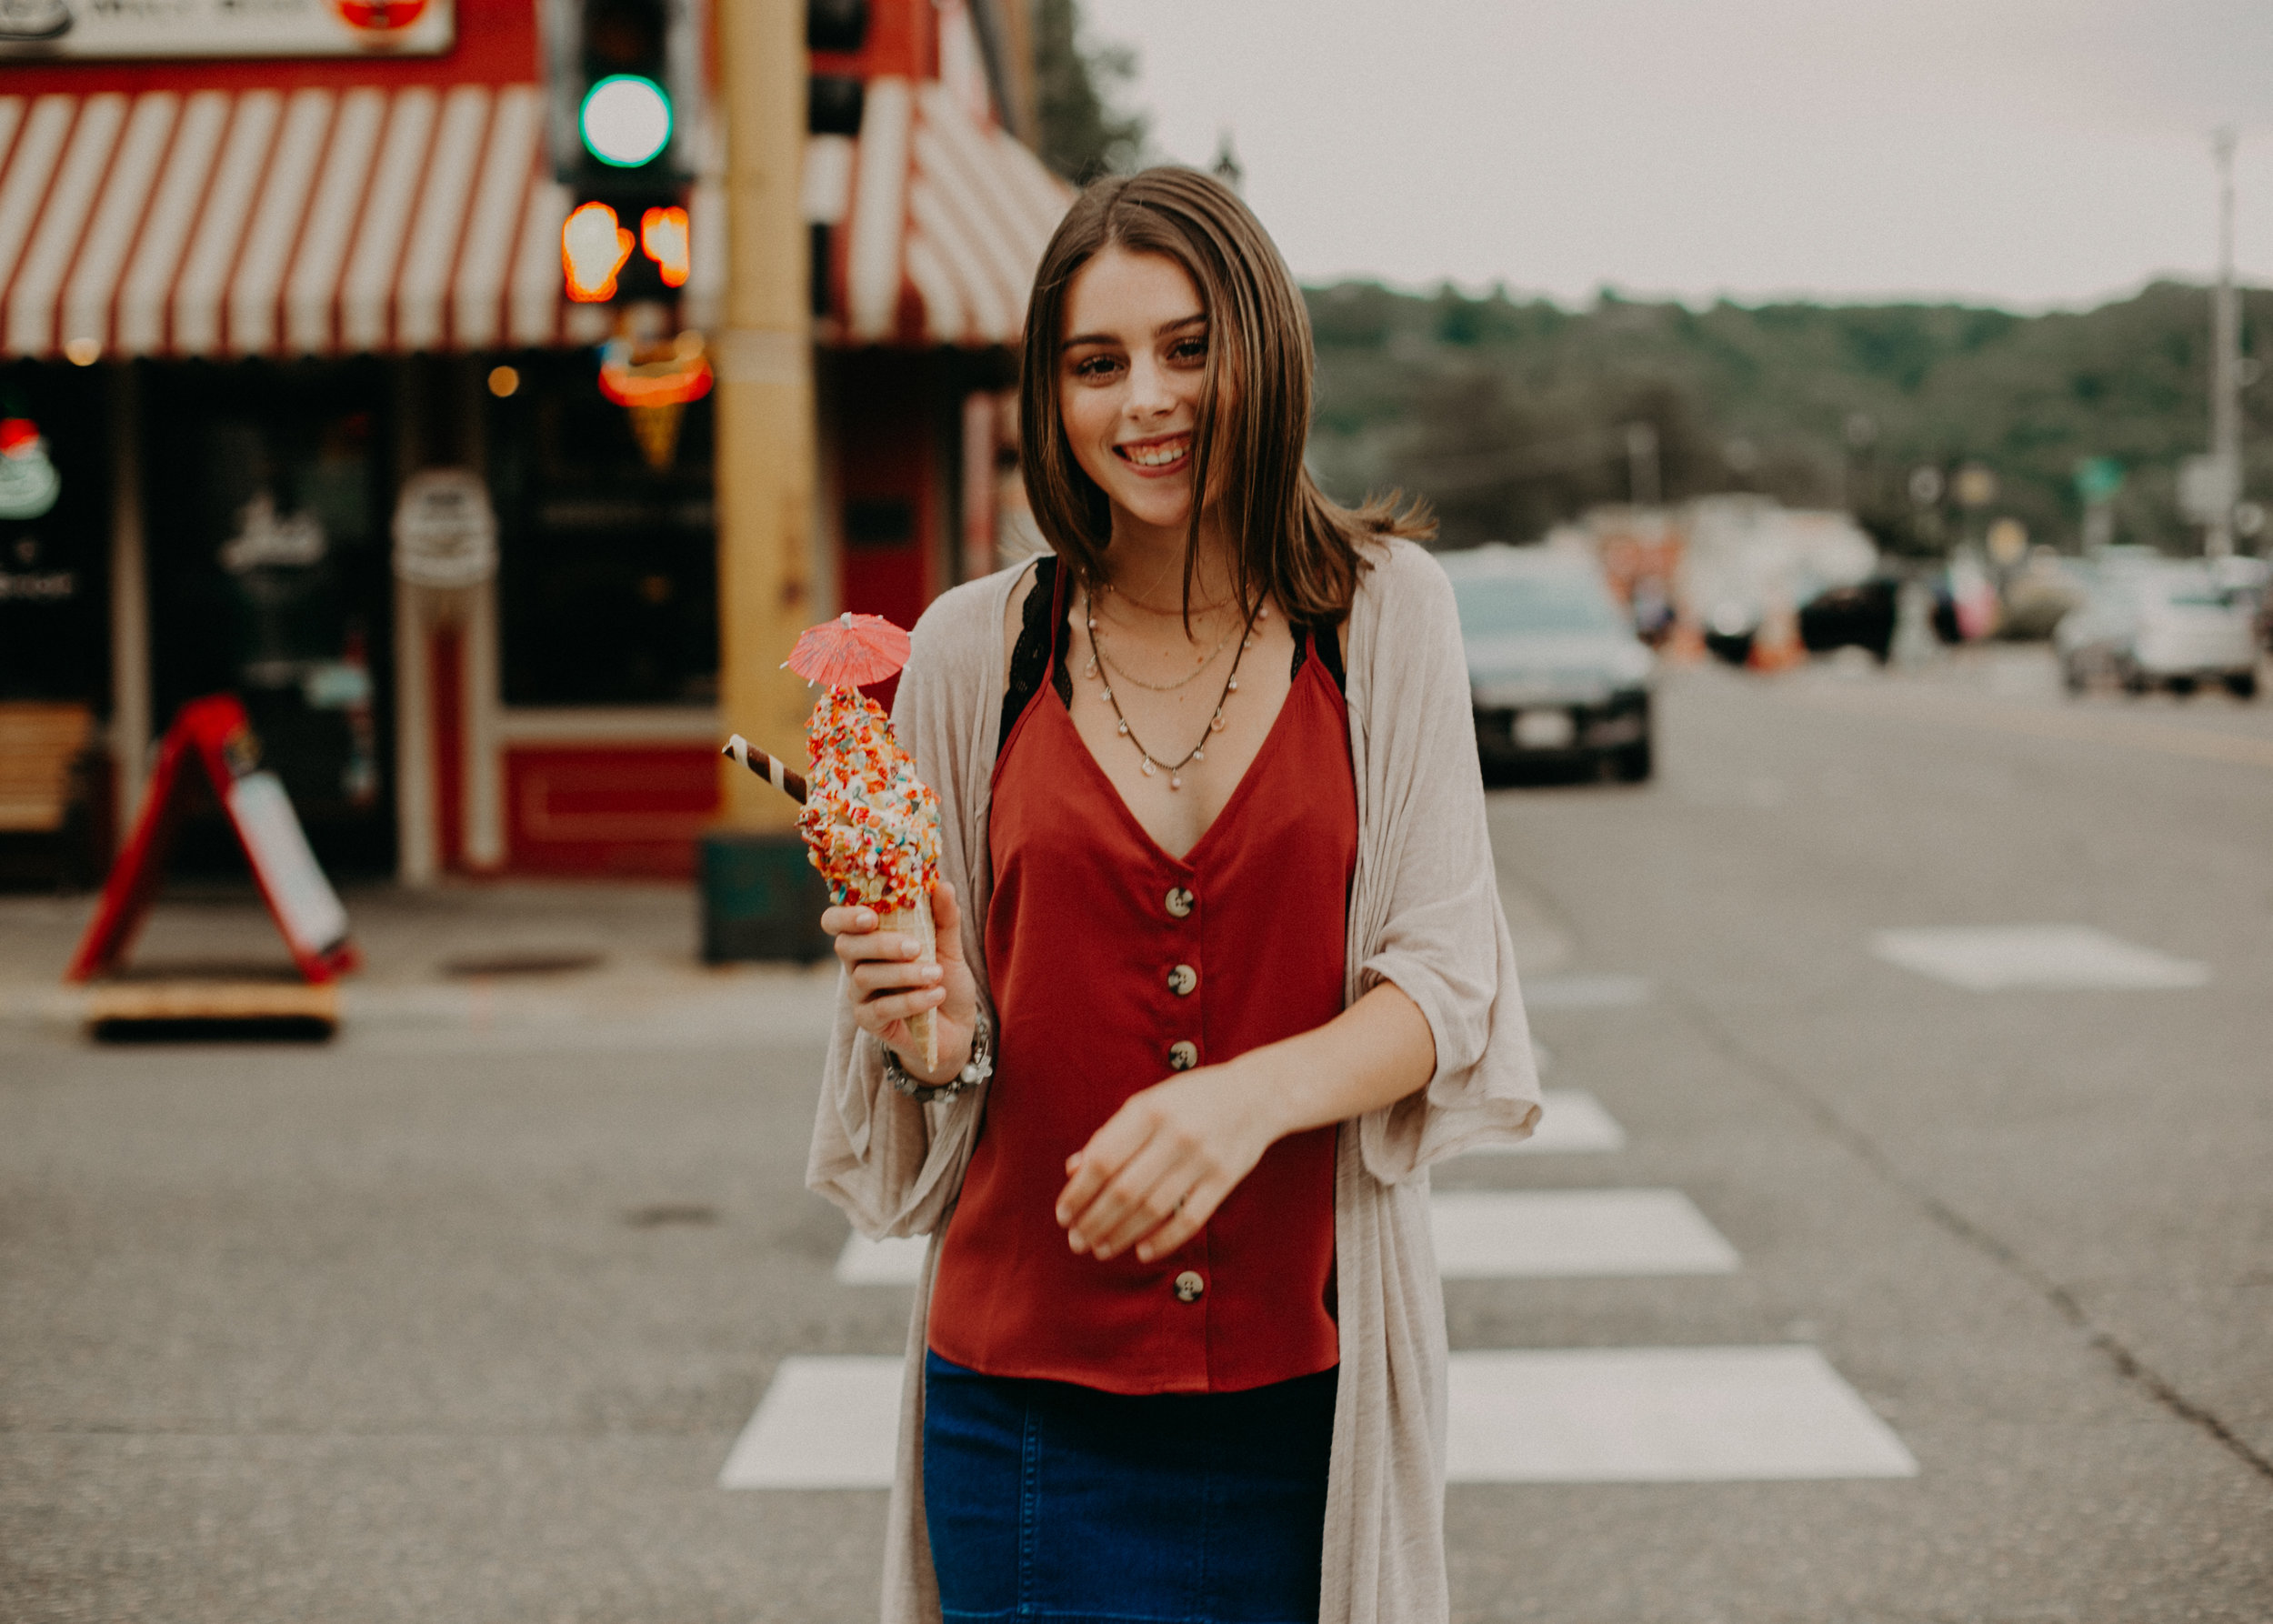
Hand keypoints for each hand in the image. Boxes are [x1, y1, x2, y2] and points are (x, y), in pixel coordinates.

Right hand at [823, 880, 979, 1082]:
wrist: (957, 1026)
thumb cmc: (944, 979)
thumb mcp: (950, 946)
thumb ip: (945, 917)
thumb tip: (943, 885)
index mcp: (869, 938)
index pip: (836, 921)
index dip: (844, 916)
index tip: (870, 916)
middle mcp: (857, 964)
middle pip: (846, 947)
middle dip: (880, 944)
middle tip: (916, 947)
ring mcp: (860, 994)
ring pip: (864, 977)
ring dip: (904, 974)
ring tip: (936, 974)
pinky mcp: (869, 1021)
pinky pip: (880, 1009)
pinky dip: (911, 1000)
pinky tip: (936, 995)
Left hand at [1054, 1061, 1284, 1263]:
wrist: (1257, 1094)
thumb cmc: (1190, 1098)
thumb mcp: (1147, 1102)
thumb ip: (1111, 1134)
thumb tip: (1073, 1170)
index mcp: (1149, 1110)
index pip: (1103, 1160)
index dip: (1078, 1192)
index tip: (1062, 1215)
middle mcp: (1174, 1134)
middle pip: (1124, 1191)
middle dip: (1094, 1221)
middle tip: (1076, 1242)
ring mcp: (1202, 1158)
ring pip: (1153, 1209)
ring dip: (1121, 1235)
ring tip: (1100, 1249)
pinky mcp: (1225, 1179)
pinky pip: (1189, 1219)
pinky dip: (1163, 1240)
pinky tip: (1142, 1251)